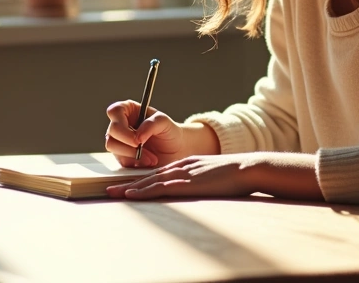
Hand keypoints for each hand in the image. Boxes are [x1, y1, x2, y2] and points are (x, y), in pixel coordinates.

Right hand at [104, 100, 186, 167]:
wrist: (176, 150)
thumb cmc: (169, 131)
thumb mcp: (164, 122)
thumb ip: (151, 124)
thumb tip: (137, 137)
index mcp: (129, 110)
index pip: (115, 111)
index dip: (121, 124)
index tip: (136, 137)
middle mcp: (121, 124)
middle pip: (112, 131)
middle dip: (127, 142)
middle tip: (142, 147)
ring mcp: (120, 141)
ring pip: (112, 146)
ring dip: (132, 154)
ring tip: (151, 158)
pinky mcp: (122, 156)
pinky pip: (120, 160)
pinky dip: (135, 163)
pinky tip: (148, 162)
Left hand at [107, 152, 322, 200]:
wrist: (247, 168)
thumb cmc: (237, 174)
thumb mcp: (215, 174)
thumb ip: (204, 179)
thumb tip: (200, 187)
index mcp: (188, 165)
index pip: (161, 173)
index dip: (143, 180)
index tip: (129, 185)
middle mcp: (181, 167)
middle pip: (150, 176)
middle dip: (130, 183)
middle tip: (110, 189)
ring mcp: (183, 175)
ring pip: (150, 181)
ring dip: (131, 188)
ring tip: (114, 192)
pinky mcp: (186, 183)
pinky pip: (159, 187)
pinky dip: (143, 191)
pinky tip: (132, 194)